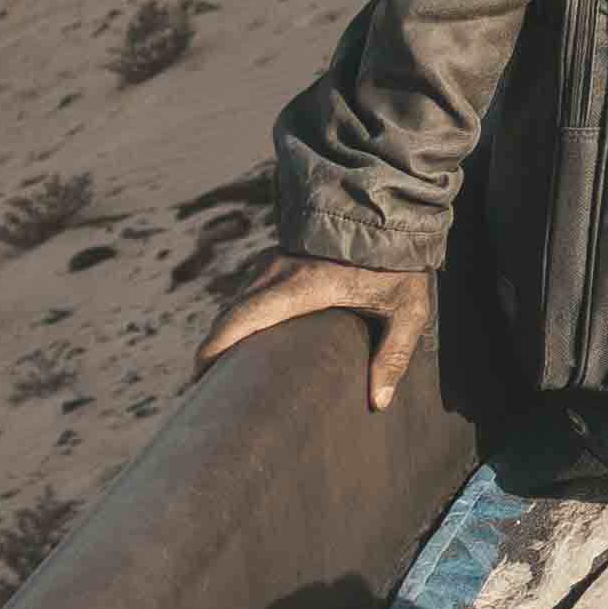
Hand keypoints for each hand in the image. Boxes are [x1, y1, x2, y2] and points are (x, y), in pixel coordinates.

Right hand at [198, 253, 439, 414]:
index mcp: (302, 286)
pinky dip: (241, 317)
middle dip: (214, 350)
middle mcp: (278, 270)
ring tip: (227, 372)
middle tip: (209, 389)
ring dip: (227, 333)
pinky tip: (247, 341)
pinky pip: (250, 292)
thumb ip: (395, 354)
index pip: (239, 320)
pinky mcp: (281, 255)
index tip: (198, 381)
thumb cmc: (402, 260)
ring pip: (238, 303)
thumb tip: (378, 402)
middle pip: (230, 316)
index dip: (212, 351)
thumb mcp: (409, 306)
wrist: (394, 207)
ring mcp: (276, 259)